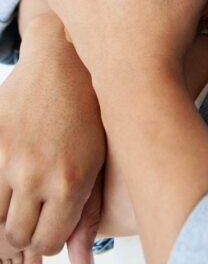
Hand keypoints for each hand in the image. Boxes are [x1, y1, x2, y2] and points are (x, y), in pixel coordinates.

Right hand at [0, 12, 104, 260]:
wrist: (63, 62)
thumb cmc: (88, 111)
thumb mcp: (99, 161)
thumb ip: (87, 215)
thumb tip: (82, 263)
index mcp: (70, 182)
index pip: (47, 242)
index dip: (47, 243)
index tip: (49, 231)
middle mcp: (36, 175)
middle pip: (16, 236)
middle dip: (23, 238)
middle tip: (30, 224)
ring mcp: (8, 160)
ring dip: (3, 222)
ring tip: (17, 209)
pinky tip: (7, 189)